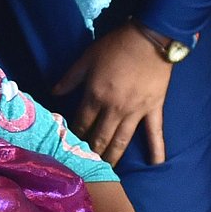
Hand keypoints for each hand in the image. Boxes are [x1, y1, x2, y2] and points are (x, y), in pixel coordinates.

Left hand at [56, 25, 171, 166]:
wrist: (150, 38)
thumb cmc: (116, 46)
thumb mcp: (87, 58)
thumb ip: (70, 78)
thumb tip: (53, 93)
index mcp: (95, 96)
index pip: (81, 123)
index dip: (73, 136)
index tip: (68, 149)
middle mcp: (113, 109)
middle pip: (99, 138)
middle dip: (91, 154)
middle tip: (86, 169)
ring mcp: (135, 112)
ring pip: (121, 141)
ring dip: (113, 157)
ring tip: (107, 173)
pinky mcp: (154, 109)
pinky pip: (155, 132)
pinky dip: (156, 149)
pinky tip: (156, 164)